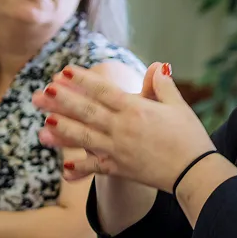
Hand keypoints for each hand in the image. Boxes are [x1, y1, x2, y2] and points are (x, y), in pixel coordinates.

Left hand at [32, 63, 215, 192]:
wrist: (195, 172)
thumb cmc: (190, 136)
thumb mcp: (178, 106)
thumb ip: (163, 85)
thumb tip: (157, 65)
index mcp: (136, 109)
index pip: (103, 91)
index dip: (82, 80)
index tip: (64, 71)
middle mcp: (122, 128)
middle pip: (87, 112)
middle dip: (62, 102)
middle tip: (41, 94)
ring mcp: (119, 150)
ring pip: (84, 138)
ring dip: (62, 132)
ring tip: (43, 127)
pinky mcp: (121, 169)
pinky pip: (96, 168)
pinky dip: (80, 168)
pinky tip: (65, 167)